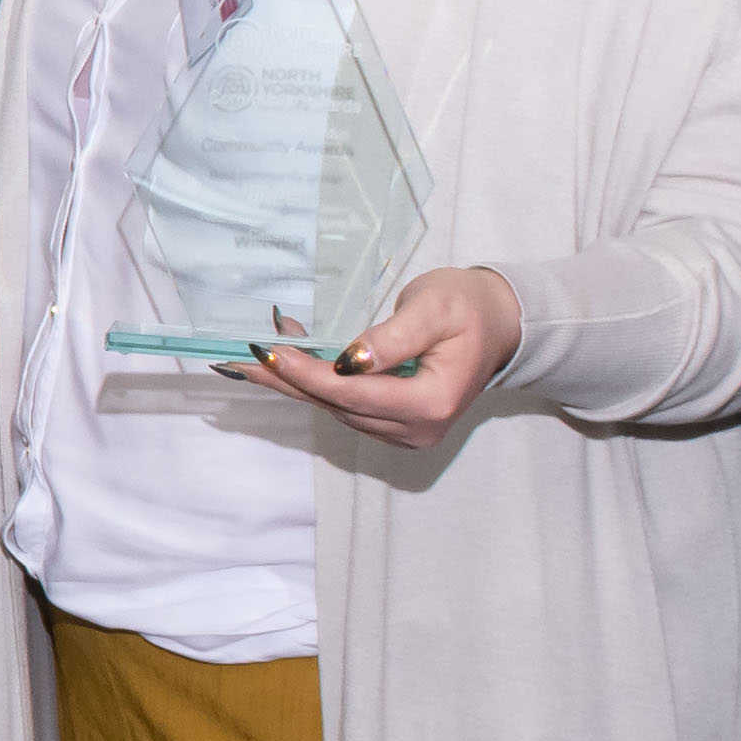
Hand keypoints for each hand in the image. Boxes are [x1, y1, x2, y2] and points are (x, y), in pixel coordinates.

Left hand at [253, 265, 522, 448]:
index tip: (268, 352)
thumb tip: (351, 360)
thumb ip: (393, 337)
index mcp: (432, 403)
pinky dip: (318, 385)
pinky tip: (291, 361)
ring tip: (259, 354)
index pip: (353, 394)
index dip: (307, 374)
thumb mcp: (434, 308)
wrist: (500, 324)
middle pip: (338, 407)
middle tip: (240, 359)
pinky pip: (347, 406)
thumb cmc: (469, 307)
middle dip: (289, 380)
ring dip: (298, 382)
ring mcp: (407, 433)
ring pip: (337, 410)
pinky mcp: (397, 426)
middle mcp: (418, 429)